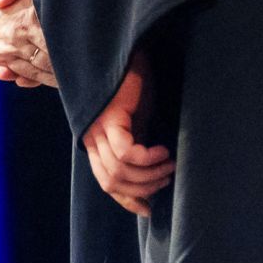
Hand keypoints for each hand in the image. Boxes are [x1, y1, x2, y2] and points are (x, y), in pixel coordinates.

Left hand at [81, 52, 173, 216]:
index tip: (150, 209)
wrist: (130, 53)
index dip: (127, 200)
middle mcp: (92, 139)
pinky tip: (162, 151)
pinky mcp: (109, 118)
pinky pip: (126, 153)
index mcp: (97, 143)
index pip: (106, 184)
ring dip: (149, 175)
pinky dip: (147, 158)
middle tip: (167, 178)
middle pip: (112, 183)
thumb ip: (140, 149)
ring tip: (169, 163)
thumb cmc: (138, 87)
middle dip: (143, 188)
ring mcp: (98, 129)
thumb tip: (156, 179)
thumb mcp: (139, 124)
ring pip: (119, 171)